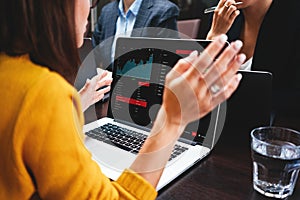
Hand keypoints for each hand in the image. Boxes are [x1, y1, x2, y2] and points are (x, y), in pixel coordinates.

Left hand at [79, 69, 111, 110]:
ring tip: (109, 87)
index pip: (96, 79)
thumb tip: (89, 80)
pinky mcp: (89, 102)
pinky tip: (102, 95)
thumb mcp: (83, 91)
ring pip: (99, 91)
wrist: (74, 109)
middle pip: (98, 85)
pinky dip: (100, 96)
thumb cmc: (77, 100)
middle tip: (110, 79)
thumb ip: (87, 85)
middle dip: (105, 81)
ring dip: (104, 88)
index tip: (106, 72)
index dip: (101, 75)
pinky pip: (96, 98)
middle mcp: (89, 91)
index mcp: (89, 87)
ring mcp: (90, 96)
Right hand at [130, 35, 245, 186]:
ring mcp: (205, 97)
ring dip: (233, 68)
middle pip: (216, 68)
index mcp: (187, 79)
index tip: (222, 39)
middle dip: (228, 55)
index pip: (203, 60)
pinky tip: (238, 76)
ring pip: (222, 81)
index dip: (214, 48)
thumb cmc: (171, 97)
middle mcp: (198, 88)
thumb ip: (182, 65)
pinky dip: (232, 85)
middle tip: (237, 44)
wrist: (173, 118)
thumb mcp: (170, 78)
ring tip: (240, 57)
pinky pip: (224, 95)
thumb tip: (195, 55)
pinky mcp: (210, 105)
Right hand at [207, 0, 239, 39]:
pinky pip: (236, 13)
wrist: (216, 33)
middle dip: (233, 2)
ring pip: (233, 7)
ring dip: (235, 8)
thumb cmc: (216, 24)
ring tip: (234, 10)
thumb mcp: (216, 15)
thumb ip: (220, 9)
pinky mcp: (229, 21)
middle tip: (233, 5)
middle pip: (229, 2)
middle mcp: (220, 13)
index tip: (229, 2)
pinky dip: (237, 12)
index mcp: (216, 10)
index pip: (223, 0)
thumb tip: (226, 3)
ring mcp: (225, 17)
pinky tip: (236, 14)